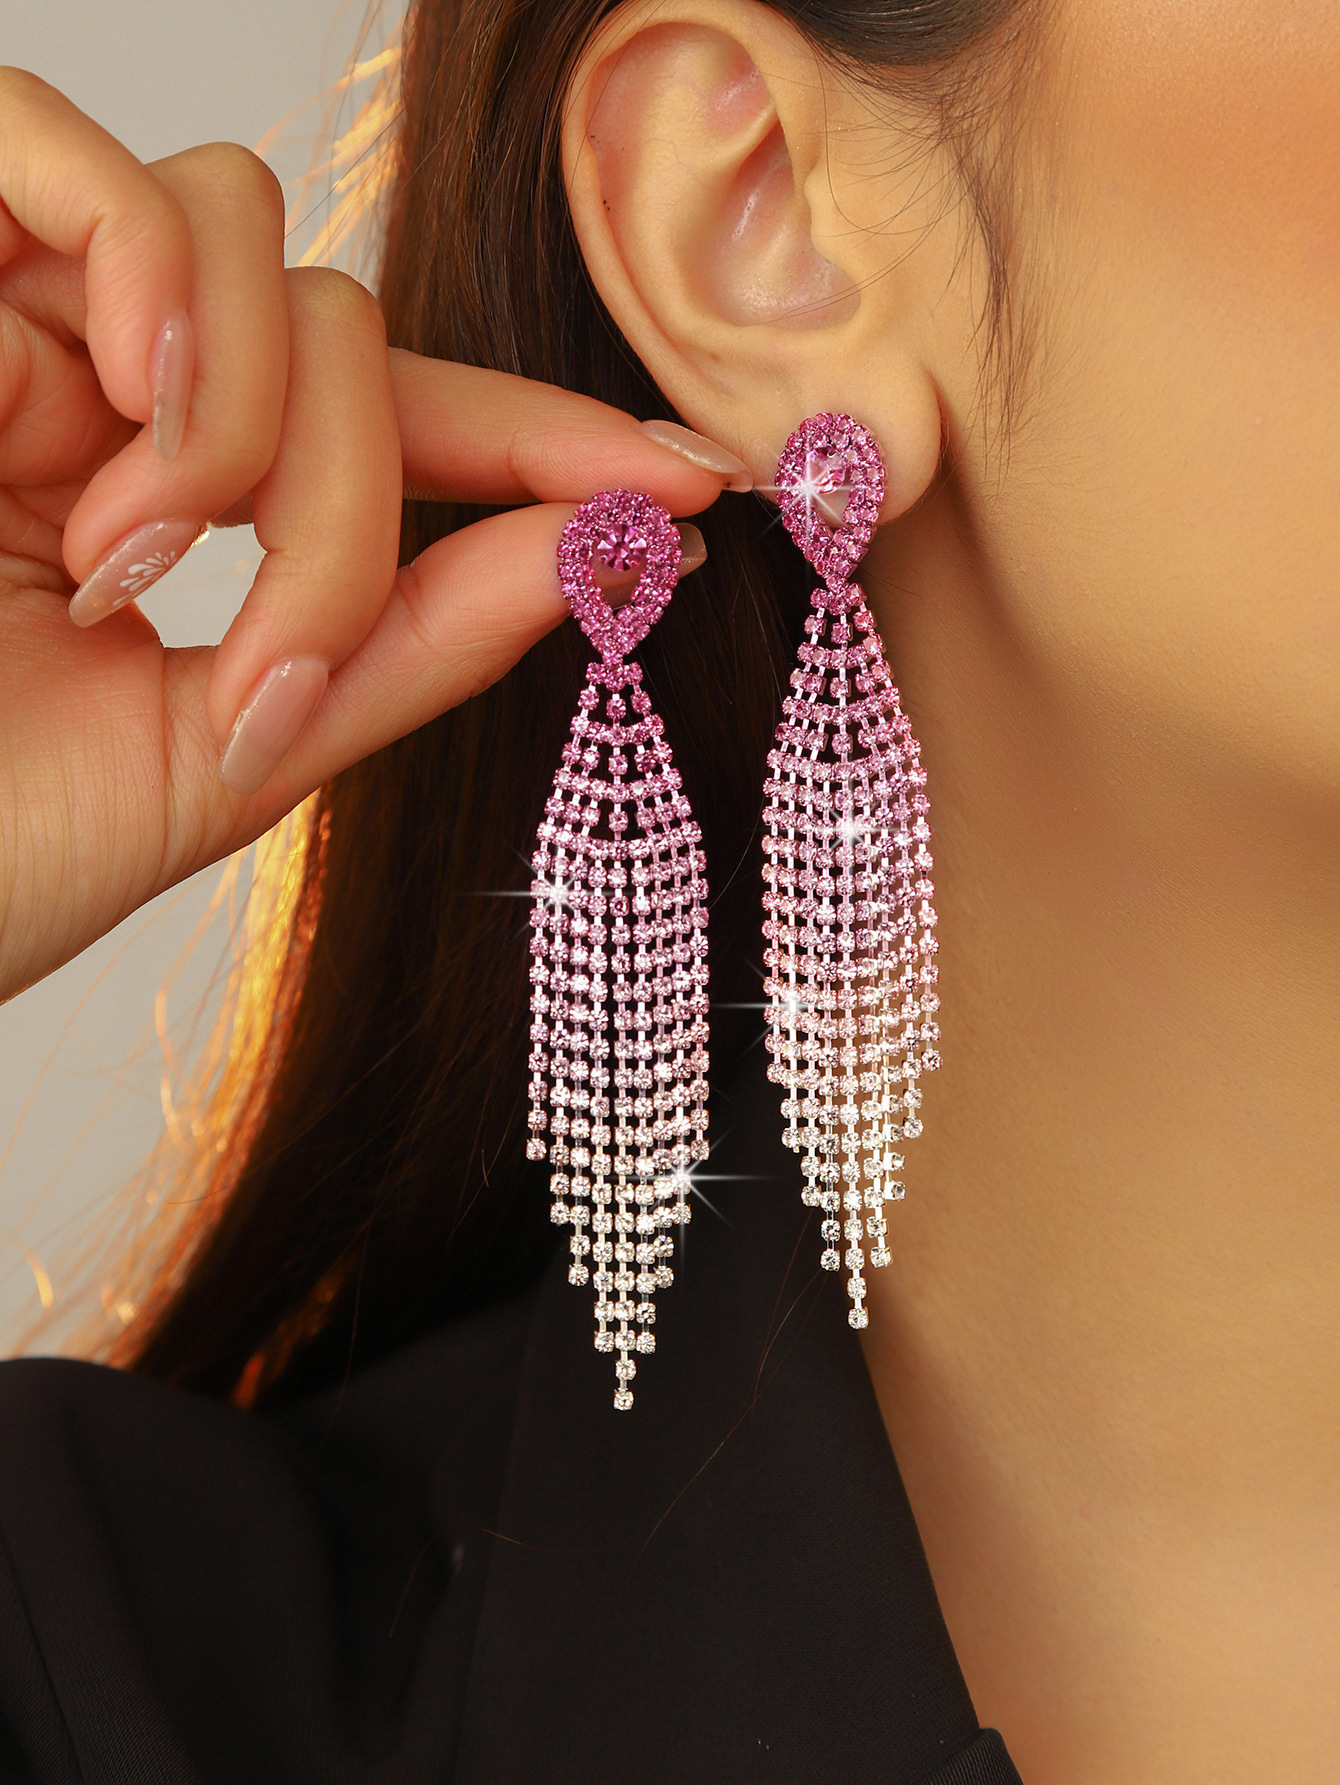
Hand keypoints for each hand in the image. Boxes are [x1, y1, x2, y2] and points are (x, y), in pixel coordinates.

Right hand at [0, 70, 745, 1006]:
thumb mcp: (245, 751)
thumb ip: (417, 639)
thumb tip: (616, 549)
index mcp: (164, 503)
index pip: (389, 425)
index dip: (542, 439)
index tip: (691, 483)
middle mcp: (90, 395)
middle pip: (338, 332)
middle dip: (355, 496)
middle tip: (276, 654)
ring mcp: (0, 324)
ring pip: (241, 245)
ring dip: (250, 417)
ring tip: (138, 562)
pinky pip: (55, 149)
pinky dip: (145, 274)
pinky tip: (122, 411)